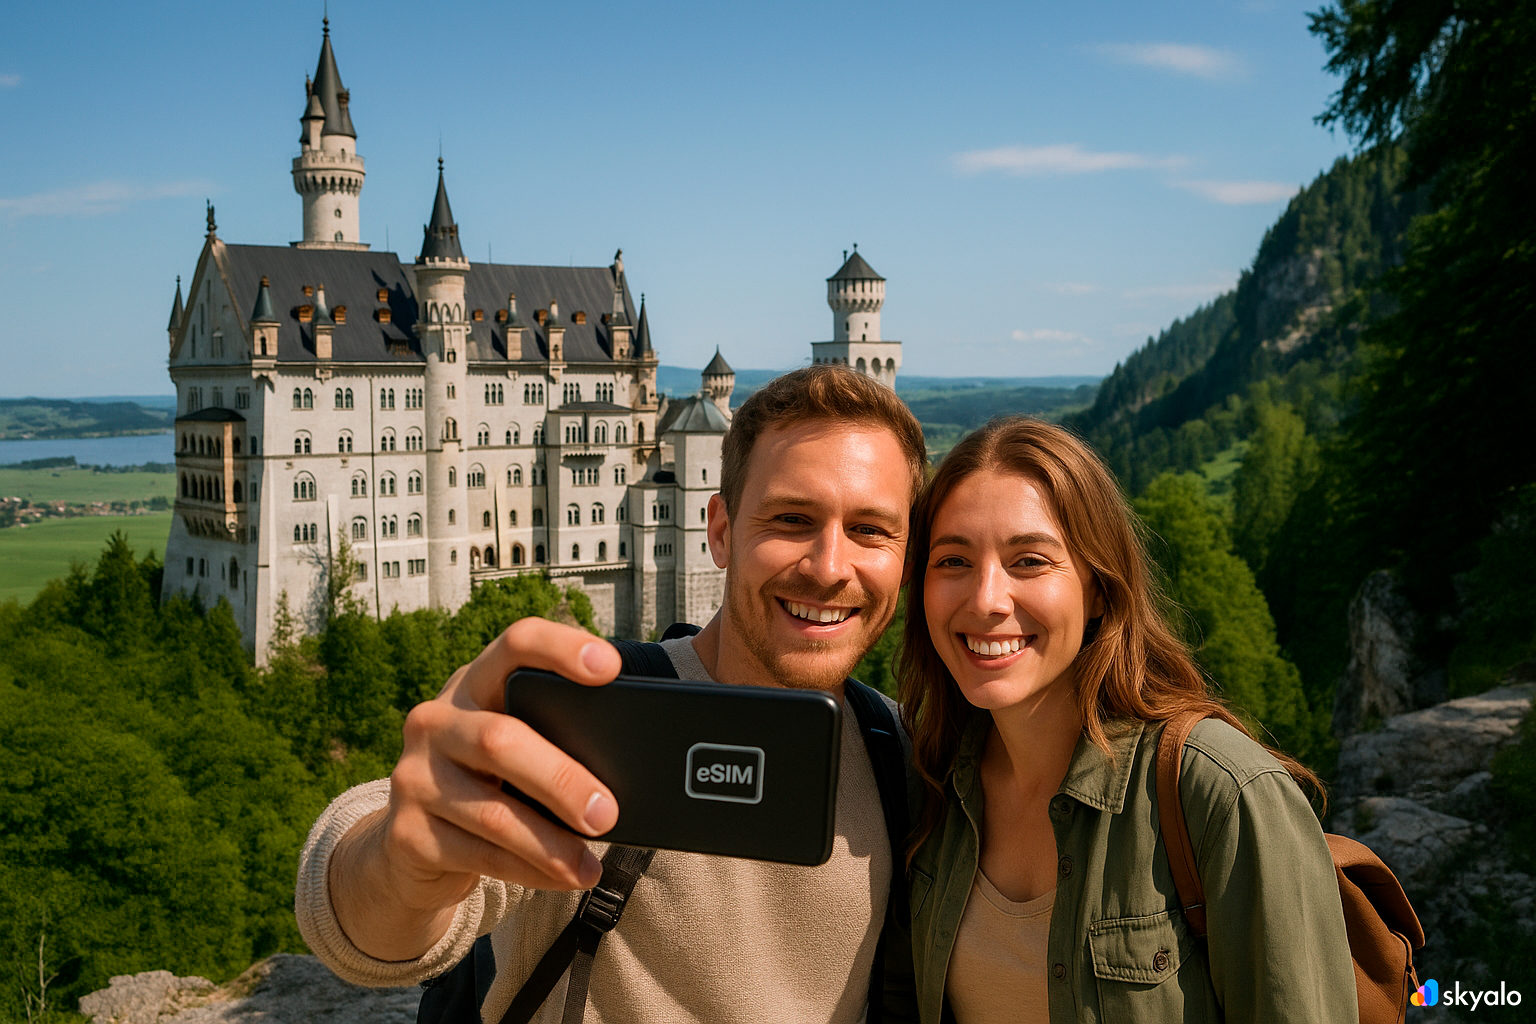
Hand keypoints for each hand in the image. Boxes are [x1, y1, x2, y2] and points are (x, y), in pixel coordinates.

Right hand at [329, 618, 623, 959]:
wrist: (410, 847)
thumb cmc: (490, 783)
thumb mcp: (515, 746)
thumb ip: (557, 736)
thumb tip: (637, 765)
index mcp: (473, 684)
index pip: (515, 644)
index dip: (561, 648)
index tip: (611, 668)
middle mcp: (435, 720)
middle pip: (500, 738)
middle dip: (561, 778)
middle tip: (608, 813)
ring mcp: (414, 776)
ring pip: (491, 809)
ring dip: (549, 842)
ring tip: (588, 864)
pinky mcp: (406, 832)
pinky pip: (478, 854)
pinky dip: (529, 870)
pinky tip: (563, 877)